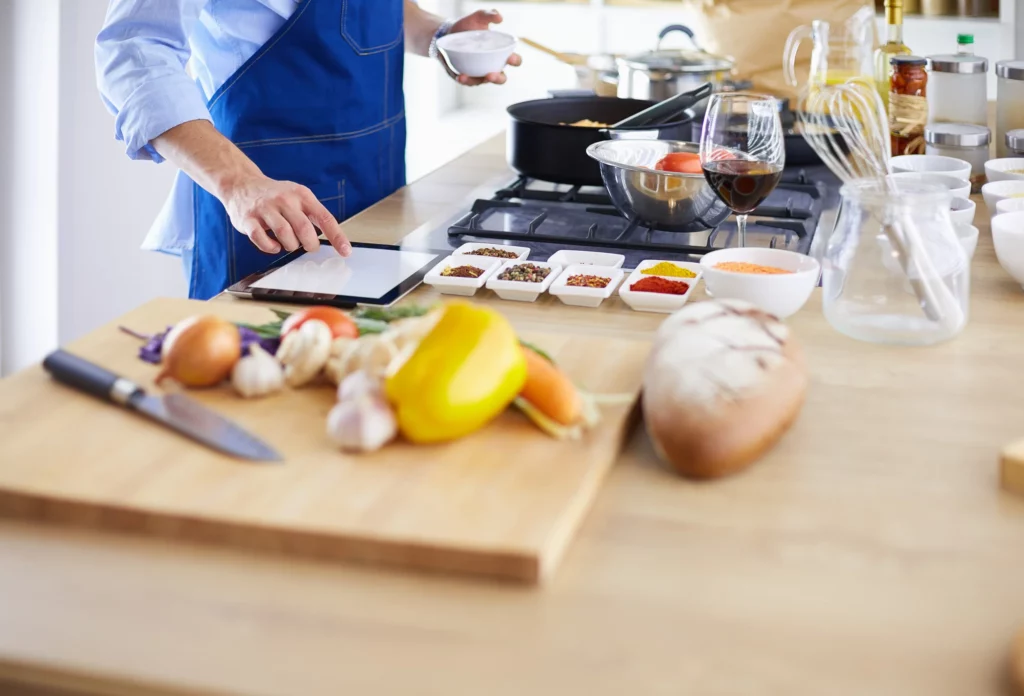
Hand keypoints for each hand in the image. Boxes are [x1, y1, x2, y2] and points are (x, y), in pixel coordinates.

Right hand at [221, 176, 350, 256]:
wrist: (242, 184)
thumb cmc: (275, 196)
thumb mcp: (298, 197)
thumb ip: (314, 215)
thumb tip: (335, 239)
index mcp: (301, 195)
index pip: (324, 217)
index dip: (337, 236)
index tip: (346, 251)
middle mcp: (284, 199)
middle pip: (304, 229)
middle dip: (310, 244)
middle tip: (309, 247)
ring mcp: (265, 209)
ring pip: (285, 235)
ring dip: (291, 246)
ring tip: (290, 244)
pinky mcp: (248, 219)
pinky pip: (261, 239)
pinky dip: (271, 248)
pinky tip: (274, 245)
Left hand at [448, 10, 521, 85]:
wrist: (448, 32)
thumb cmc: (469, 26)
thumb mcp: (478, 17)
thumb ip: (489, 15)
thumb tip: (499, 18)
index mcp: (500, 53)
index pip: (514, 60)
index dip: (514, 61)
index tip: (510, 58)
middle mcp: (492, 65)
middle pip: (501, 78)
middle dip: (497, 79)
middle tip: (490, 75)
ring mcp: (480, 73)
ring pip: (482, 82)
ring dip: (475, 80)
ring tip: (466, 76)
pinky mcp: (467, 76)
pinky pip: (468, 82)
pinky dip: (464, 80)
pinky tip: (460, 76)